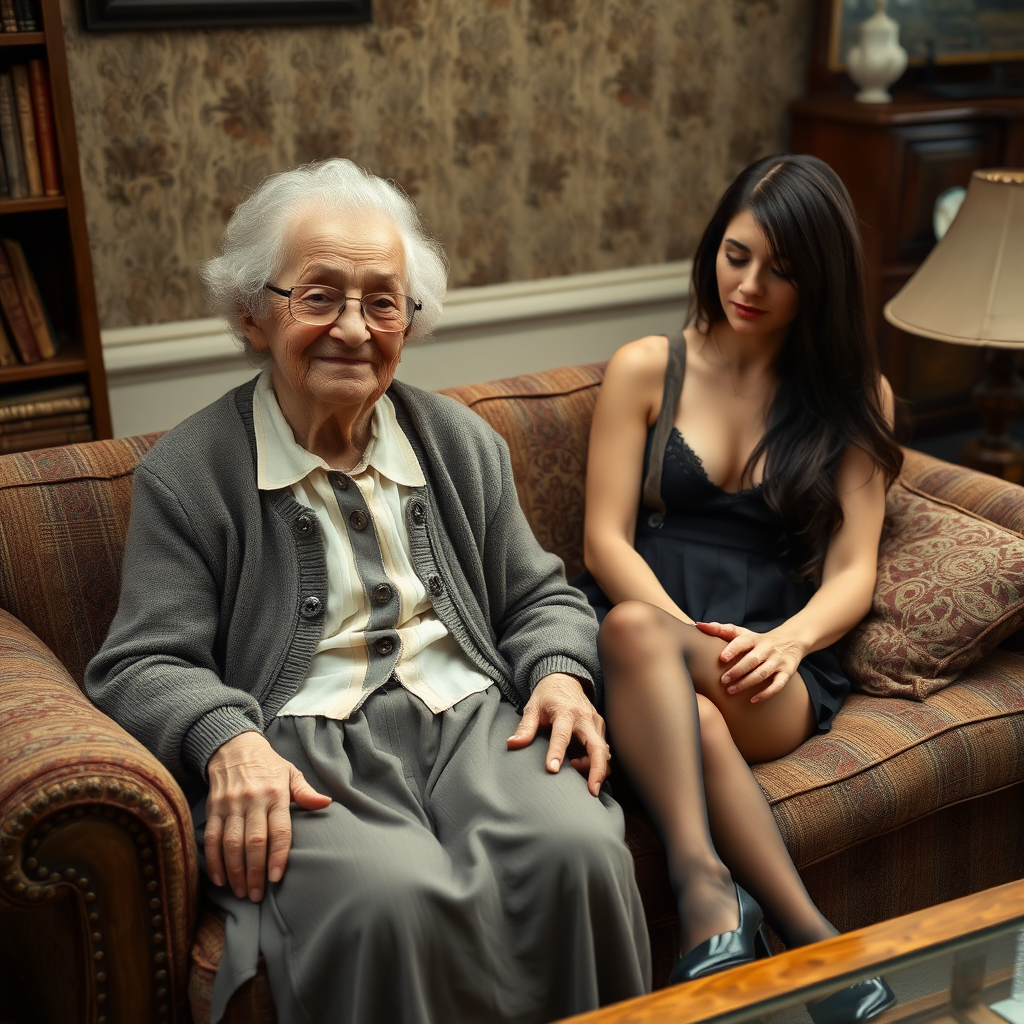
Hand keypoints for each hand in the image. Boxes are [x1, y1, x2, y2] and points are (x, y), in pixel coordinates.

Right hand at [204, 730, 331, 901]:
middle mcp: (253, 800)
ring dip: (235, 872)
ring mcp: (231, 805)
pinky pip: (211, 838)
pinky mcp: (213, 808)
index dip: (278, 856)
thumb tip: (326, 803)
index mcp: (276, 793)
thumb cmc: (268, 765)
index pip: (279, 830)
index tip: (277, 879)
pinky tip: (220, 879)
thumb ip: (305, 792)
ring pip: (231, 844)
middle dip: (255, 872)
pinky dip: (214, 861)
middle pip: (253, 842)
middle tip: (257, 895)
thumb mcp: (290, 772)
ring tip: (241, 892)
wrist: (233, 746)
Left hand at [506, 673, 609, 795]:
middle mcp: (584, 717)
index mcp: (565, 711)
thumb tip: (512, 744)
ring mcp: (595, 723)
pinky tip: (586, 771)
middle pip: (596, 746)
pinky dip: (599, 763)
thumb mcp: (532, 708)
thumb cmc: (547, 696)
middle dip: (597, 769)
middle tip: (592, 791)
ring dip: (596, 768)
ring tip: (582, 779)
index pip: (562, 734)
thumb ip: (525, 727)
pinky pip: (604, 749)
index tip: (552, 769)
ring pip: (603, 750)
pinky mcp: (600, 728)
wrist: (565, 680)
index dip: (556, 752)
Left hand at [695, 622, 806, 702]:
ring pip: (763, 673)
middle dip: (737, 671)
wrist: (790, 641)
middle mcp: (767, 648)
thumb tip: (698, 625)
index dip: (733, 649)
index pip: (743, 642)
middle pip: (752, 660)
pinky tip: (753, 700)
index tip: (722, 658)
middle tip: (723, 681)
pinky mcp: (786, 672)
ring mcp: (777, 661)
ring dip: (747, 683)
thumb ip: (720, 630)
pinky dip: (766, 693)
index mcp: (754, 638)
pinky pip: (778, 684)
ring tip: (731, 691)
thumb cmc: (756, 640)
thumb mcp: (741, 633)